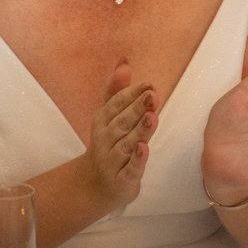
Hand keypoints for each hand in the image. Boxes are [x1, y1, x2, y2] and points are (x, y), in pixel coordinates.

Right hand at [83, 59, 156, 210]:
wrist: (95, 185)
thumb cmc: (108, 144)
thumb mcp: (109, 116)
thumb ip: (116, 90)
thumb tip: (124, 61)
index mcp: (102, 121)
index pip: (116, 104)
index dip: (132, 94)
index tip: (148, 84)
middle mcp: (104, 139)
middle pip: (122, 122)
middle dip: (137, 108)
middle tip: (152, 95)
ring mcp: (111, 161)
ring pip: (126, 144)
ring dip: (139, 131)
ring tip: (152, 117)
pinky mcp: (121, 181)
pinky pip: (130, 169)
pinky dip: (137, 160)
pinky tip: (144, 149)